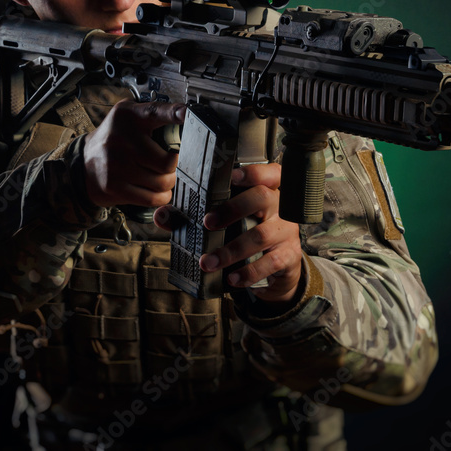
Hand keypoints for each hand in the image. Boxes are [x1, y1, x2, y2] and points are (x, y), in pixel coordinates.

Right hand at [82, 100, 184, 207]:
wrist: (83, 162)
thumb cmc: (115, 138)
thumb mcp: (128, 116)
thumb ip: (154, 115)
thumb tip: (185, 119)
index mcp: (129, 116)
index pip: (154, 112)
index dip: (173, 113)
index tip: (186, 112)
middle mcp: (122, 139)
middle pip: (167, 161)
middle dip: (174, 167)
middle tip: (169, 165)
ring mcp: (116, 164)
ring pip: (162, 182)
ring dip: (168, 183)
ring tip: (161, 177)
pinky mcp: (114, 187)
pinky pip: (152, 198)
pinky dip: (161, 197)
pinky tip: (157, 190)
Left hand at [155, 163, 302, 304]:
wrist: (278, 264)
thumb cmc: (247, 231)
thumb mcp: (228, 219)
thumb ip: (195, 214)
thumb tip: (162, 215)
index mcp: (267, 188)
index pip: (268, 172)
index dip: (252, 171)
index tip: (232, 176)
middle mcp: (280, 206)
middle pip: (262, 197)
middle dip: (233, 208)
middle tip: (207, 223)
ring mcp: (287, 231)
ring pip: (261, 235)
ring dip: (231, 250)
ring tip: (208, 262)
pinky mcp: (288, 255)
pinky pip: (270, 262)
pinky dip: (249, 272)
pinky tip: (232, 278)